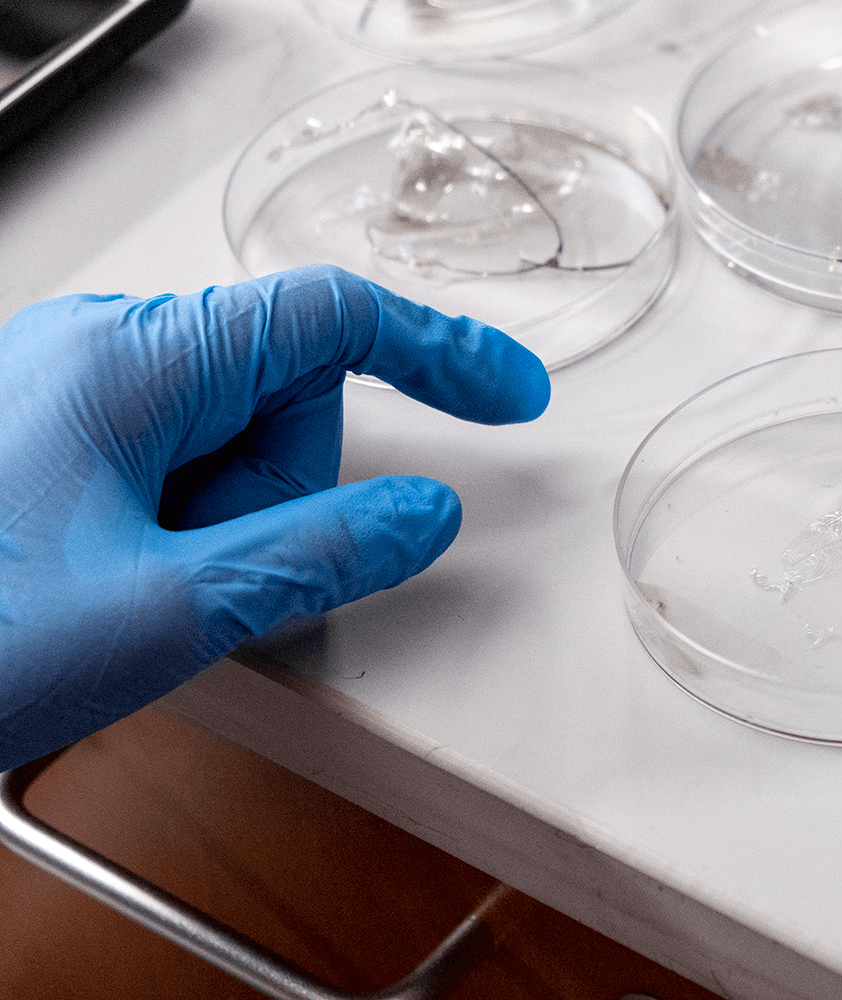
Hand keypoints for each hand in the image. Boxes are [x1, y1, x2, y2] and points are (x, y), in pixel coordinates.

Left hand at [0, 265, 548, 770]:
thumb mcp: (167, 608)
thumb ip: (318, 554)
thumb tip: (423, 518)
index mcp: (129, 361)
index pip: (327, 317)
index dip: (438, 352)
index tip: (508, 396)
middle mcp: (98, 354)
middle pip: (280, 392)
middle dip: (281, 489)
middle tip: (209, 572)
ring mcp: (71, 396)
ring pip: (229, 442)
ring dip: (227, 522)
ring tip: (144, 588)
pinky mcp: (57, 444)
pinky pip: (176, 467)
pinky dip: (190, 526)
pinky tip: (128, 581)